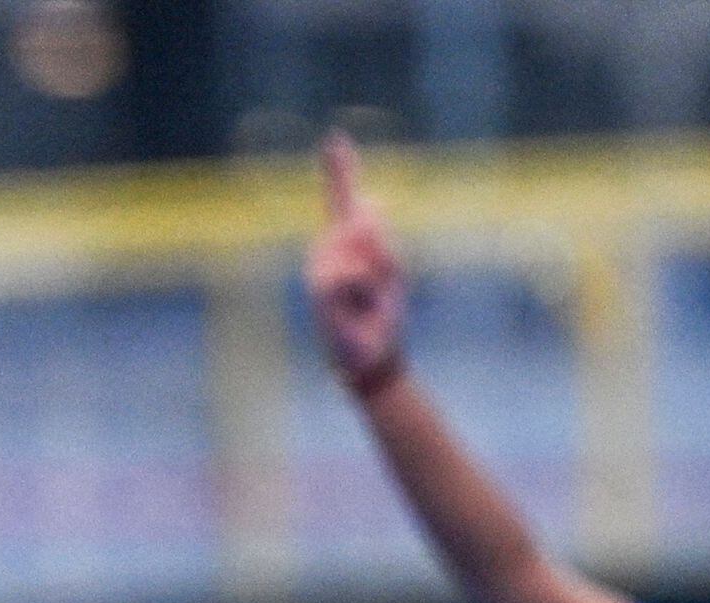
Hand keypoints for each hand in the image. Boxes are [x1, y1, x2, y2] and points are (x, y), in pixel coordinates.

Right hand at [307, 130, 409, 396]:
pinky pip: (349, 270)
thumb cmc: (382, 316)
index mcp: (348, 242)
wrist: (373, 357)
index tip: (335, 138)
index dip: (340, 168)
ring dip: (373, 273)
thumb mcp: (390, 269)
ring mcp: (319, 266)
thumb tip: (373, 200)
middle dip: (382, 251)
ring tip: (367, 298)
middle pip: (363, 222)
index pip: (342, 198)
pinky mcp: (318, 285)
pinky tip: (357, 305)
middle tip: (379, 286)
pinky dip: (362, 288)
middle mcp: (329, 249)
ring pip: (356, 245)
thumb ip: (379, 236)